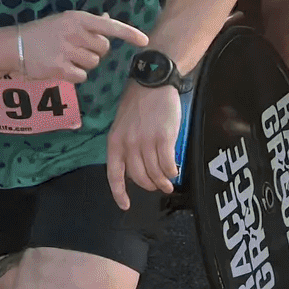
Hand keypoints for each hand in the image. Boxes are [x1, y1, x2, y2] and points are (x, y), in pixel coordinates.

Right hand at [10, 9, 150, 86]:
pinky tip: (62, 68)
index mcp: (77, 18)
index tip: (145, 41)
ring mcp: (67, 50)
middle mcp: (74, 33)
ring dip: (84, 64)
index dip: (129, 34)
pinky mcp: (60, 68)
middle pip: (103, 48)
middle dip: (95, 51)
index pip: (110, 26)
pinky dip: (75, 76)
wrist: (15, 45)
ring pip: (93, 64)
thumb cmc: (43, 32)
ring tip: (66, 57)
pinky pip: (82, 76)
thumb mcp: (64, 21)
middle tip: (78, 49)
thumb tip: (109, 18)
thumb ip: (88, 23)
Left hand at [104, 80, 182, 211]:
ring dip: (163, 181)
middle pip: (139, 177)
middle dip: (149, 186)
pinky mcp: (164, 138)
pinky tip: (175, 170)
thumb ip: (125, 145)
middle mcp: (128, 144)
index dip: (119, 193)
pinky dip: (172, 171)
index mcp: (115, 142)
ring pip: (155, 173)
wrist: (152, 83)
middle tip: (158, 186)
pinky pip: (168, 164)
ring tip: (169, 182)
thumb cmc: (138, 103)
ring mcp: (146, 142)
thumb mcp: (122, 125)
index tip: (125, 205)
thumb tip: (134, 167)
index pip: (114, 174)